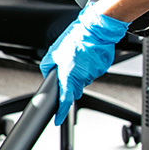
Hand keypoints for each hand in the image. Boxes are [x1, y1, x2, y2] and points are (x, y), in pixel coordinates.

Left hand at [39, 8, 128, 125]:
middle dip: (70, 84)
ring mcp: (93, 74)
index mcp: (68, 74)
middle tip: (69, 69)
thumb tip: (47, 74)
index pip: (64, 99)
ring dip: (79, 73)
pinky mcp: (101, 70)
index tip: (58, 119)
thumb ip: (48, 66)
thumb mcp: (54, 51)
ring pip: (84, 81)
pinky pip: (92, 73)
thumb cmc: (76, 38)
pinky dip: (88, 68)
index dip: (61, 112)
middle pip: (75, 90)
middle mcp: (81, 77)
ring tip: (78, 58)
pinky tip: (86, 57)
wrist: (96, 30)